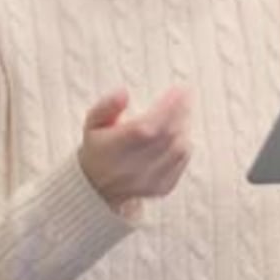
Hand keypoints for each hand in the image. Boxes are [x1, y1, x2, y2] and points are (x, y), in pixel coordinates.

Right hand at [78, 87, 190, 207]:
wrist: (98, 187)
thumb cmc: (98, 148)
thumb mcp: (93, 123)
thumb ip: (107, 106)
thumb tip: (124, 92)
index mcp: (113, 149)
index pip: (144, 127)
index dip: (165, 108)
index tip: (178, 90)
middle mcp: (130, 168)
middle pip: (164, 137)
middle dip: (180, 112)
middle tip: (186, 95)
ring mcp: (147, 181)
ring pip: (177, 151)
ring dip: (184, 127)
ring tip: (183, 112)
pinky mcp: (161, 188)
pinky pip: (181, 164)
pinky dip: (185, 146)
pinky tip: (181, 133)